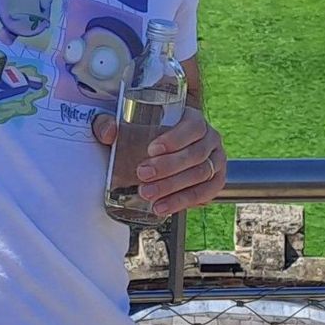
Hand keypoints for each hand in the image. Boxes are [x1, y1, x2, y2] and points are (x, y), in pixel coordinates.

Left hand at [92, 107, 226, 216]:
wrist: (166, 151)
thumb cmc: (146, 133)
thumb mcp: (126, 124)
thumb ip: (109, 123)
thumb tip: (108, 132)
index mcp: (192, 118)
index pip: (192, 126)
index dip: (175, 138)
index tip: (151, 150)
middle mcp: (210, 137)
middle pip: (195, 154)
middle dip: (168, 168)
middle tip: (142, 176)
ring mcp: (216, 159)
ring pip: (201, 175)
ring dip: (174, 188)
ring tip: (150, 196)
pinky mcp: (216, 180)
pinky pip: (207, 192)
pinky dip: (185, 201)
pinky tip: (164, 207)